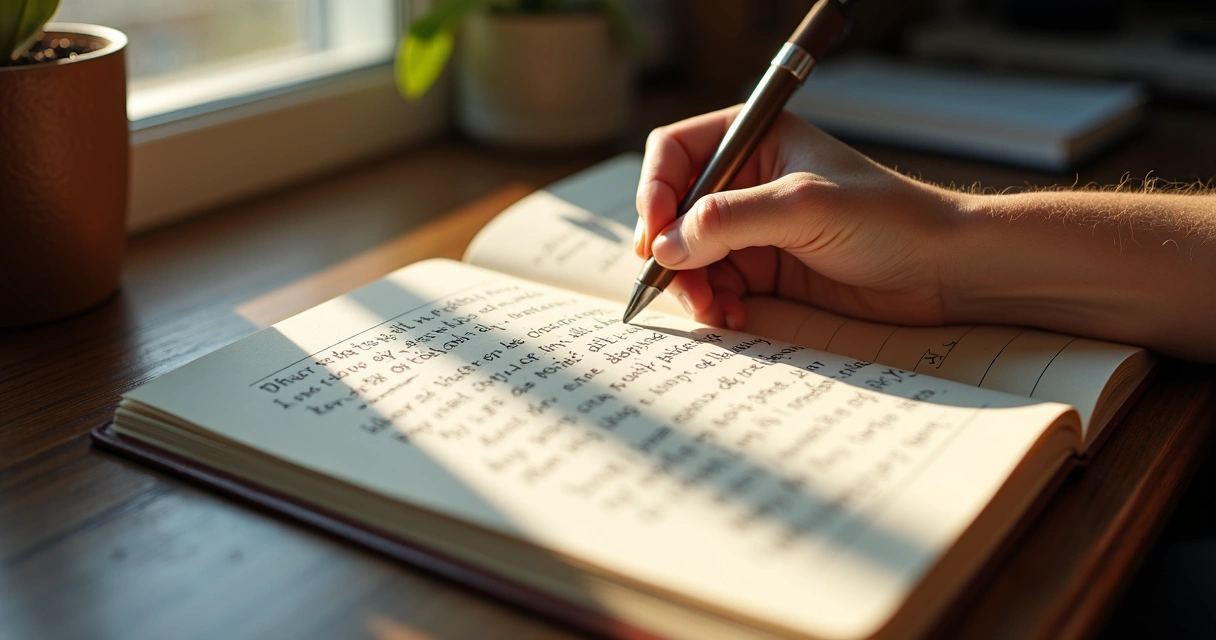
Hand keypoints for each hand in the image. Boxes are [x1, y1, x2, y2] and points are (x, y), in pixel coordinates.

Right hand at [634, 106, 967, 330]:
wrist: (942, 272)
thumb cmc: (888, 220)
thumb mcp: (803, 207)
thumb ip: (730, 219)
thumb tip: (666, 246)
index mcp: (754, 142)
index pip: (675, 154)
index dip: (654, 191)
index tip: (655, 235)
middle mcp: (746, 182)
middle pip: (673, 212)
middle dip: (670, 251)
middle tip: (678, 284)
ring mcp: (753, 230)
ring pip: (689, 257)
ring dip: (692, 287)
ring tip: (715, 309)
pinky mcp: (765, 272)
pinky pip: (716, 288)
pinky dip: (716, 306)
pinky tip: (737, 317)